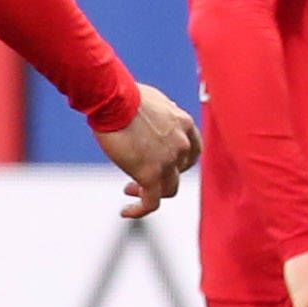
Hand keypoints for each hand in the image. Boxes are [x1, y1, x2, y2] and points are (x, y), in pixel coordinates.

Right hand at [98, 83, 198, 218]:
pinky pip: (151, 203)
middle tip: (141, 174)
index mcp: (184, 124)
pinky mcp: (150, 175)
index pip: (193, 151)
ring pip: (169, 190)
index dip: (181, 161)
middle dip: (163, 175)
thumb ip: (163, 114)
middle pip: (180, 171)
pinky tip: (125, 211)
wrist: (114, 100)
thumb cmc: (127, 95)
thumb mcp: (155, 101)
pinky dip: (139, 210)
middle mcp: (181, 144)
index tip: (165, 163)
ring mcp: (168, 162)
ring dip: (151, 192)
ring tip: (130, 188)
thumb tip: (160, 118)